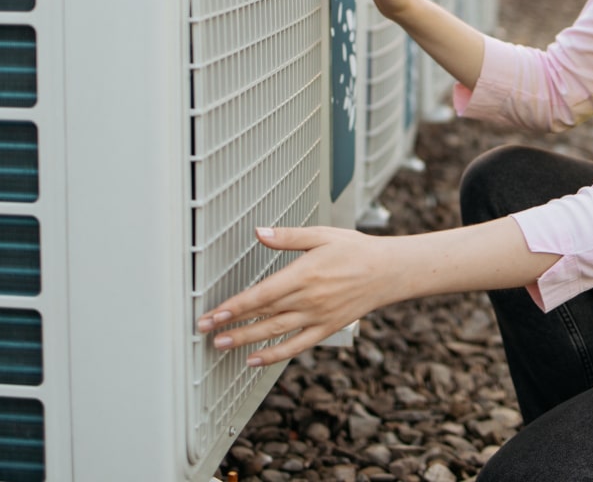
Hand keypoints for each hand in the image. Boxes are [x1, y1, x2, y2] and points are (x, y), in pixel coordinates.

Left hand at [196, 226, 397, 366]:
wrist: (386, 272)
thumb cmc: (354, 250)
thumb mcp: (321, 235)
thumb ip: (287, 237)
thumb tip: (259, 232)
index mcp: (304, 274)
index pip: (261, 294)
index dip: (234, 306)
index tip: (213, 313)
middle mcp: (308, 300)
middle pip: (263, 315)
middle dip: (231, 324)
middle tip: (205, 330)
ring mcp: (317, 317)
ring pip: (275, 332)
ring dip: (246, 340)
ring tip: (222, 345)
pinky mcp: (325, 328)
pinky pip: (296, 346)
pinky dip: (274, 355)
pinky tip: (255, 360)